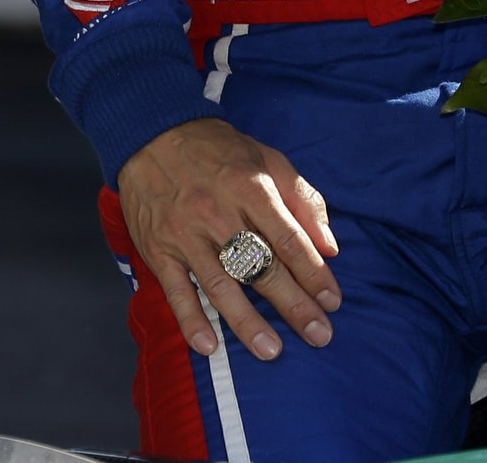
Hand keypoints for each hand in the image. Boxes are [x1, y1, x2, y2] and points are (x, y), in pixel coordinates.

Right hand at [115, 118, 340, 361]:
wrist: (153, 134)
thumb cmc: (219, 151)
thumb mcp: (269, 159)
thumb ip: (303, 200)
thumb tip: (329, 247)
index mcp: (251, 187)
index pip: (290, 240)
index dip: (314, 274)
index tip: (333, 302)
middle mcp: (219, 212)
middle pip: (262, 267)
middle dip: (294, 305)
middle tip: (319, 335)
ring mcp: (186, 234)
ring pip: (222, 284)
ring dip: (247, 322)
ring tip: (271, 351)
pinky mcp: (159, 249)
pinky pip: (177, 290)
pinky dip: (191, 320)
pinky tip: (209, 345)